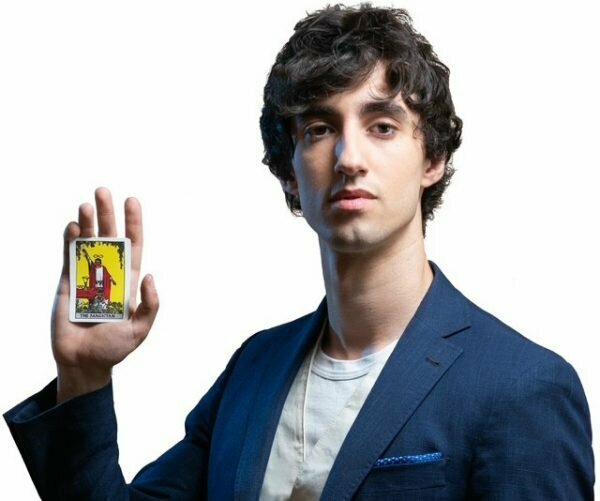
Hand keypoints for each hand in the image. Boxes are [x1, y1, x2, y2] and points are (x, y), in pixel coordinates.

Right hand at [52, 187, 158, 402]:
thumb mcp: (141, 329)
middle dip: (107, 214)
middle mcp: (107, 273)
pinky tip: (72, 227)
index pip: (132, 245)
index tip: (132, 201)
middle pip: (108, 238)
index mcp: (127, 281)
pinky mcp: (67, 285)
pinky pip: (67, 259)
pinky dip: (69, 243)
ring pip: (86, 244)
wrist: (84, 363)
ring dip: (86, 224)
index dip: (133, 223)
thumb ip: (150, 305)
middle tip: (103, 191)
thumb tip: (151, 276)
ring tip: (86, 205)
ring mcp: (86, 277)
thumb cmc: (114, 347)